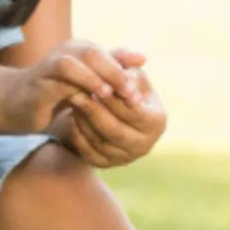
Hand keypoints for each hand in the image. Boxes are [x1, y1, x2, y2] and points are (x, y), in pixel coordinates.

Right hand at [0, 40, 130, 132]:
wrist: (17, 103)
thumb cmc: (57, 92)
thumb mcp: (88, 81)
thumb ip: (112, 67)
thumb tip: (142, 58)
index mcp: (80, 49)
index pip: (108, 53)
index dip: (126, 69)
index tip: (140, 91)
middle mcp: (65, 52)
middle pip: (93, 53)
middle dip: (114, 73)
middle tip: (130, 94)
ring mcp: (49, 65)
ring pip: (74, 63)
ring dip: (95, 79)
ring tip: (111, 96)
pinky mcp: (38, 82)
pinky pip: (57, 82)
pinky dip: (76, 90)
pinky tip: (88, 102)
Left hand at [58, 50, 163, 167]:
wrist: (112, 109)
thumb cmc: (123, 84)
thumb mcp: (128, 71)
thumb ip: (128, 65)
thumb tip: (130, 69)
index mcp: (158, 121)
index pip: (133, 111)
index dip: (114, 98)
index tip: (96, 83)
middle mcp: (146, 144)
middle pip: (115, 130)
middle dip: (94, 110)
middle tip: (76, 93)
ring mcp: (126, 158)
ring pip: (100, 142)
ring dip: (84, 121)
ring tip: (72, 102)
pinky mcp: (107, 164)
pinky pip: (89, 153)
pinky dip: (78, 136)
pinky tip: (72, 117)